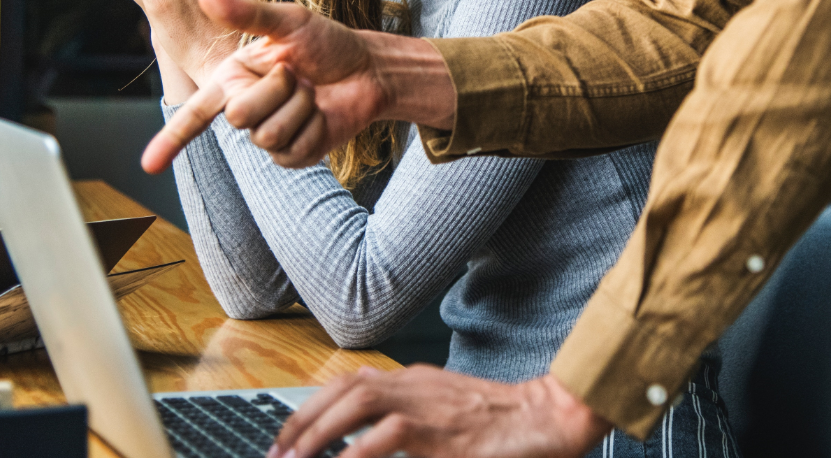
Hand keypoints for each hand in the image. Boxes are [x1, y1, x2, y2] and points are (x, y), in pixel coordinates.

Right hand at [141, 0, 455, 173]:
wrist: (367, 69)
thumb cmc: (327, 42)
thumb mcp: (289, 21)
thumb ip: (247, 13)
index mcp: (233, 78)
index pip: (195, 113)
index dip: (170, 140)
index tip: (147, 165)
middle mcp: (245, 108)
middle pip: (238, 116)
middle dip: (276, 89)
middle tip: (297, 74)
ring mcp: (269, 135)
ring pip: (266, 134)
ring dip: (298, 107)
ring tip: (311, 92)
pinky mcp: (294, 154)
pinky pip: (291, 149)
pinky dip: (312, 126)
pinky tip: (321, 113)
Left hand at [267, 367, 609, 457]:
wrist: (551, 418)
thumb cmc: (504, 423)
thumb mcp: (449, 416)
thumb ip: (411, 424)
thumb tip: (369, 445)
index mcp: (416, 381)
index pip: (351, 382)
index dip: (313, 406)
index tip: (289, 437)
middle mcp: (417, 385)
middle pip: (346, 388)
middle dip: (304, 419)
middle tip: (279, 453)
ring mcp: (431, 405)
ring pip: (360, 402)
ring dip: (321, 431)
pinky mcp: (445, 433)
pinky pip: (392, 435)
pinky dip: (360, 452)